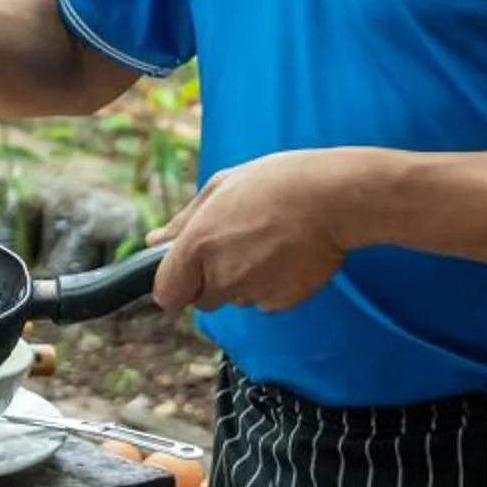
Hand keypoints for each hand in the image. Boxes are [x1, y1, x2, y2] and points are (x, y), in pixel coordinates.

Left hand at [148, 146, 379, 316]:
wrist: (332, 199)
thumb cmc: (275, 184)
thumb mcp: (220, 187)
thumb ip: (182, 222)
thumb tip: (154, 242)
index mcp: (199, 246)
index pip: (167, 294)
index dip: (173, 285)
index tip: (183, 274)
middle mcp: (222, 276)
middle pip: (202, 300)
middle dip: (210, 281)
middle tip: (236, 244)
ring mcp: (253, 292)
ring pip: (235, 299)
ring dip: (242, 281)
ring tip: (265, 243)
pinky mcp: (282, 302)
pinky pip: (265, 302)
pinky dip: (270, 286)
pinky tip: (284, 256)